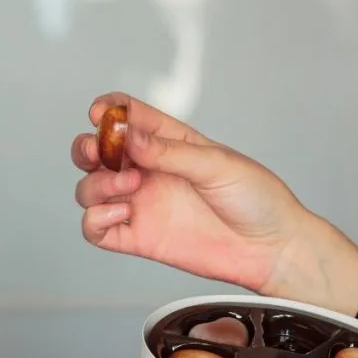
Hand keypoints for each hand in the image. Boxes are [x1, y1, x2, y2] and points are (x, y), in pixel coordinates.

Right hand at [71, 93, 357, 315]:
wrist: (271, 248)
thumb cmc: (256, 198)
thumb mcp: (216, 164)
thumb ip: (169, 152)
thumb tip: (129, 136)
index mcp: (168, 142)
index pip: (126, 116)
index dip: (106, 109)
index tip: (99, 113)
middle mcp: (148, 172)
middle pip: (95, 153)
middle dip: (86, 148)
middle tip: (98, 154)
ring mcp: (140, 205)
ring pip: (89, 189)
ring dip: (96, 185)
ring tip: (129, 188)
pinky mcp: (138, 238)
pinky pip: (96, 229)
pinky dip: (96, 219)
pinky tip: (123, 213)